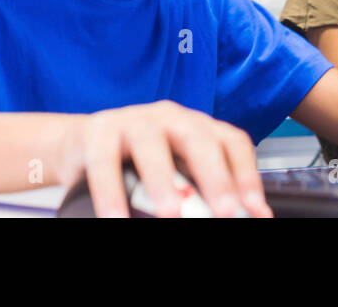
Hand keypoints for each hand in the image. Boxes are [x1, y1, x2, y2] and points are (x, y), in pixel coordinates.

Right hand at [55, 101, 270, 217]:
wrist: (80, 145)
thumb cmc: (134, 163)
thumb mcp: (174, 174)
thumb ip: (199, 194)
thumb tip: (232, 219)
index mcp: (195, 127)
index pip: (231, 142)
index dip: (247, 175)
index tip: (257, 211)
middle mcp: (169, 118)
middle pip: (198, 138)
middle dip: (215, 177)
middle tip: (225, 211)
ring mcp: (132, 121)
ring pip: (151, 145)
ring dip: (163, 181)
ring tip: (171, 213)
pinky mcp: (97, 132)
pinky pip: (104, 163)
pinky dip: (111, 194)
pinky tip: (116, 219)